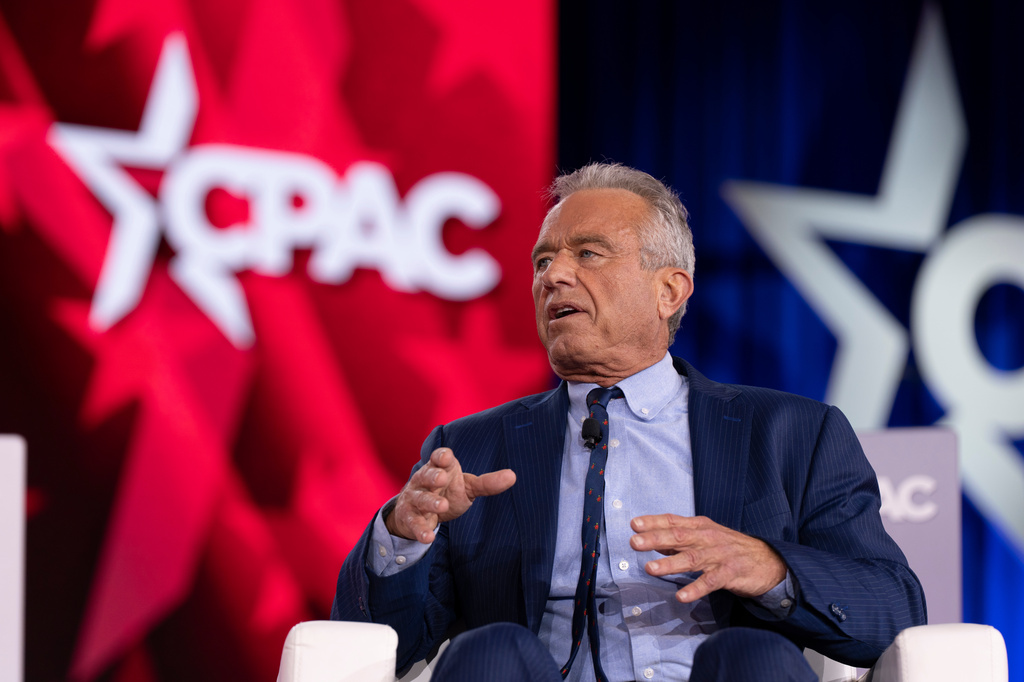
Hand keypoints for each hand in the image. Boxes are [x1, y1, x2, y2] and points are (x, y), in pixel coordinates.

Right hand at [385, 447, 515, 543]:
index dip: (441, 456)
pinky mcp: (409, 517)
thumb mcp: (467, 486)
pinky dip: (421, 530)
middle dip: (433, 476)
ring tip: (443, 506)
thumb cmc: (446, 491)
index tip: (447, 457)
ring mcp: (415, 498)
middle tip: (442, 480)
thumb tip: (513, 476)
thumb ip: (487, 483)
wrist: (417, 510)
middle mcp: (424, 480)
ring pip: (420, 498)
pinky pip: (414, 523)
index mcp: (439, 468)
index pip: (438, 458)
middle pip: (426, 475)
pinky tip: (429, 538)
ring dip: (430, 502)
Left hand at [629, 514, 786, 602]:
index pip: (673, 521)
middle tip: (635, 542)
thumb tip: (653, 542)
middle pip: (678, 537)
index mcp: (700, 527)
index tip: (634, 524)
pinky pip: (711, 582)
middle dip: (655, 539)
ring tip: (650, 568)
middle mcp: (708, 538)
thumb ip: (680, 540)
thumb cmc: (730, 547)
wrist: (768, 560)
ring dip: (670, 564)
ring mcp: (719, 555)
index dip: (653, 522)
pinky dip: (696, 589)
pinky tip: (682, 596)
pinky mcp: (730, 573)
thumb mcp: (705, 537)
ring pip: (691, 558)